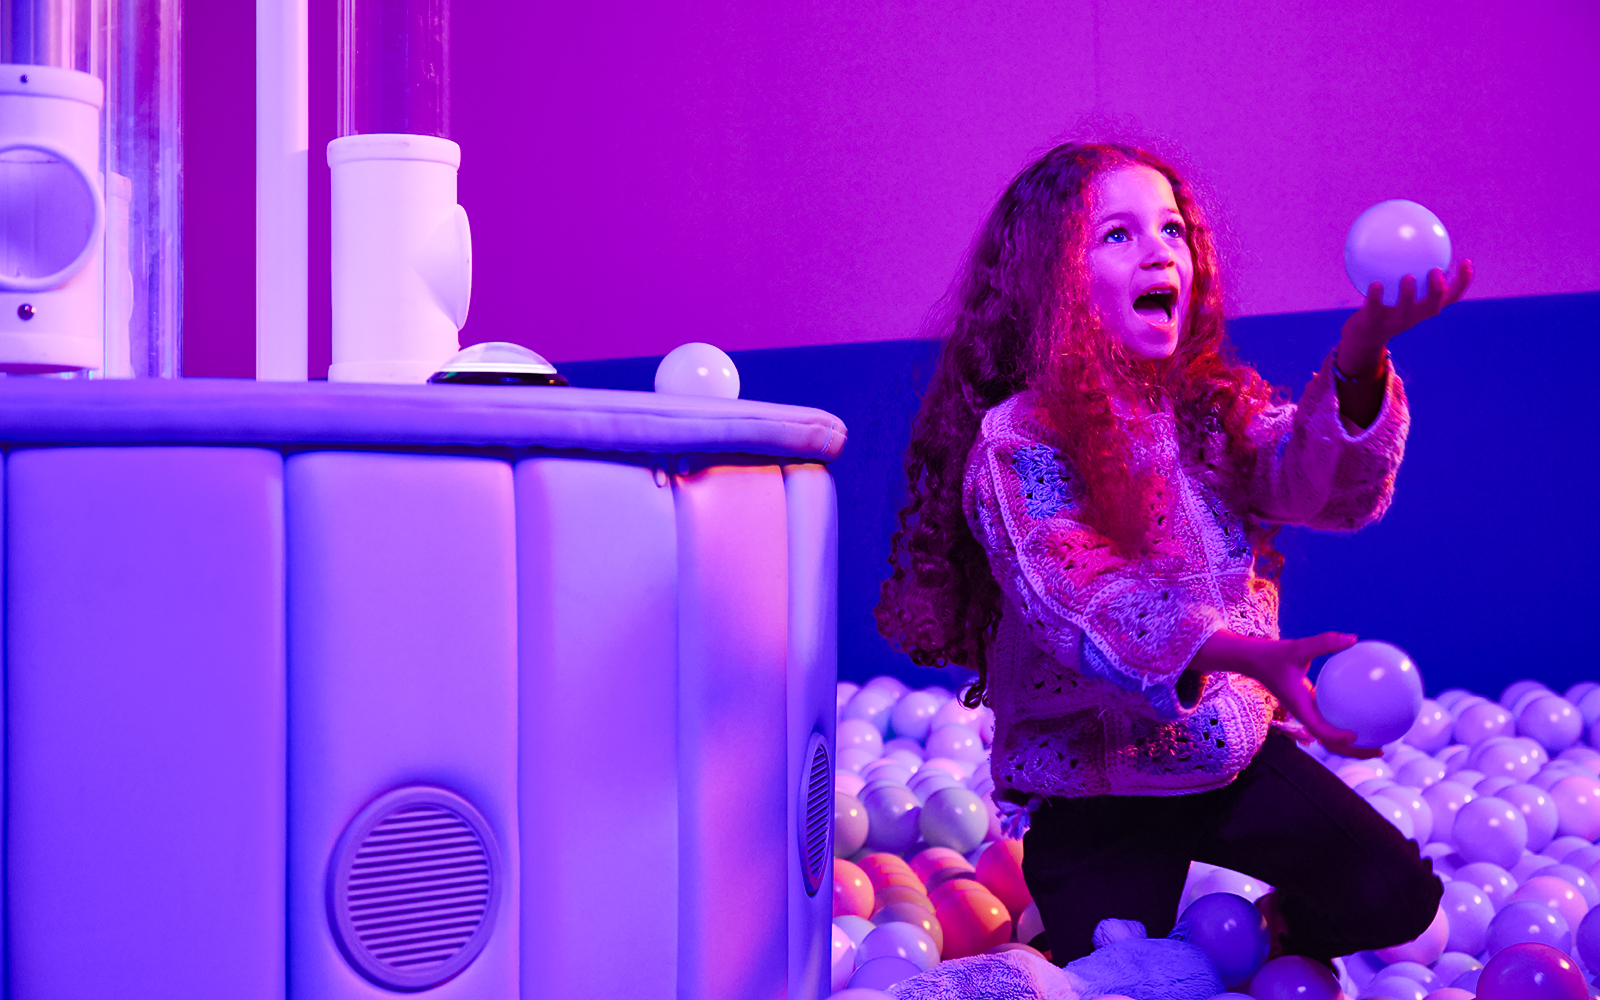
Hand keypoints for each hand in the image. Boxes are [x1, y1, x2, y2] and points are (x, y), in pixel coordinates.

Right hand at [1192, 630, 1380, 758]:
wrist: (1254, 661)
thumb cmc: (1274, 655)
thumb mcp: (1297, 647)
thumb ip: (1323, 642)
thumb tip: (1352, 638)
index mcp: (1299, 707)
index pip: (1318, 729)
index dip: (1336, 737)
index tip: (1355, 736)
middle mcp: (1305, 715)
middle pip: (1330, 743)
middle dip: (1354, 752)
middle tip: (1380, 749)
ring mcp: (1308, 714)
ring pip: (1332, 737)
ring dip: (1354, 745)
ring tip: (1380, 741)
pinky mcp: (1310, 707)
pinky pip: (1332, 721)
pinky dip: (1348, 723)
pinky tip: (1366, 713)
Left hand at [1339, 260, 1474, 371]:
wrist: (1365, 337)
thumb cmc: (1386, 308)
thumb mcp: (1399, 292)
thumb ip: (1408, 272)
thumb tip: (1410, 239)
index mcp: (1425, 308)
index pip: (1451, 297)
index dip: (1462, 282)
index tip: (1466, 261)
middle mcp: (1414, 316)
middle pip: (1432, 306)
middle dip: (1437, 290)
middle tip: (1436, 270)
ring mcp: (1395, 321)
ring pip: (1405, 310)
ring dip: (1408, 295)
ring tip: (1408, 277)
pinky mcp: (1374, 323)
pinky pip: (1375, 308)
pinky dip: (1376, 296)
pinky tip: (1374, 282)